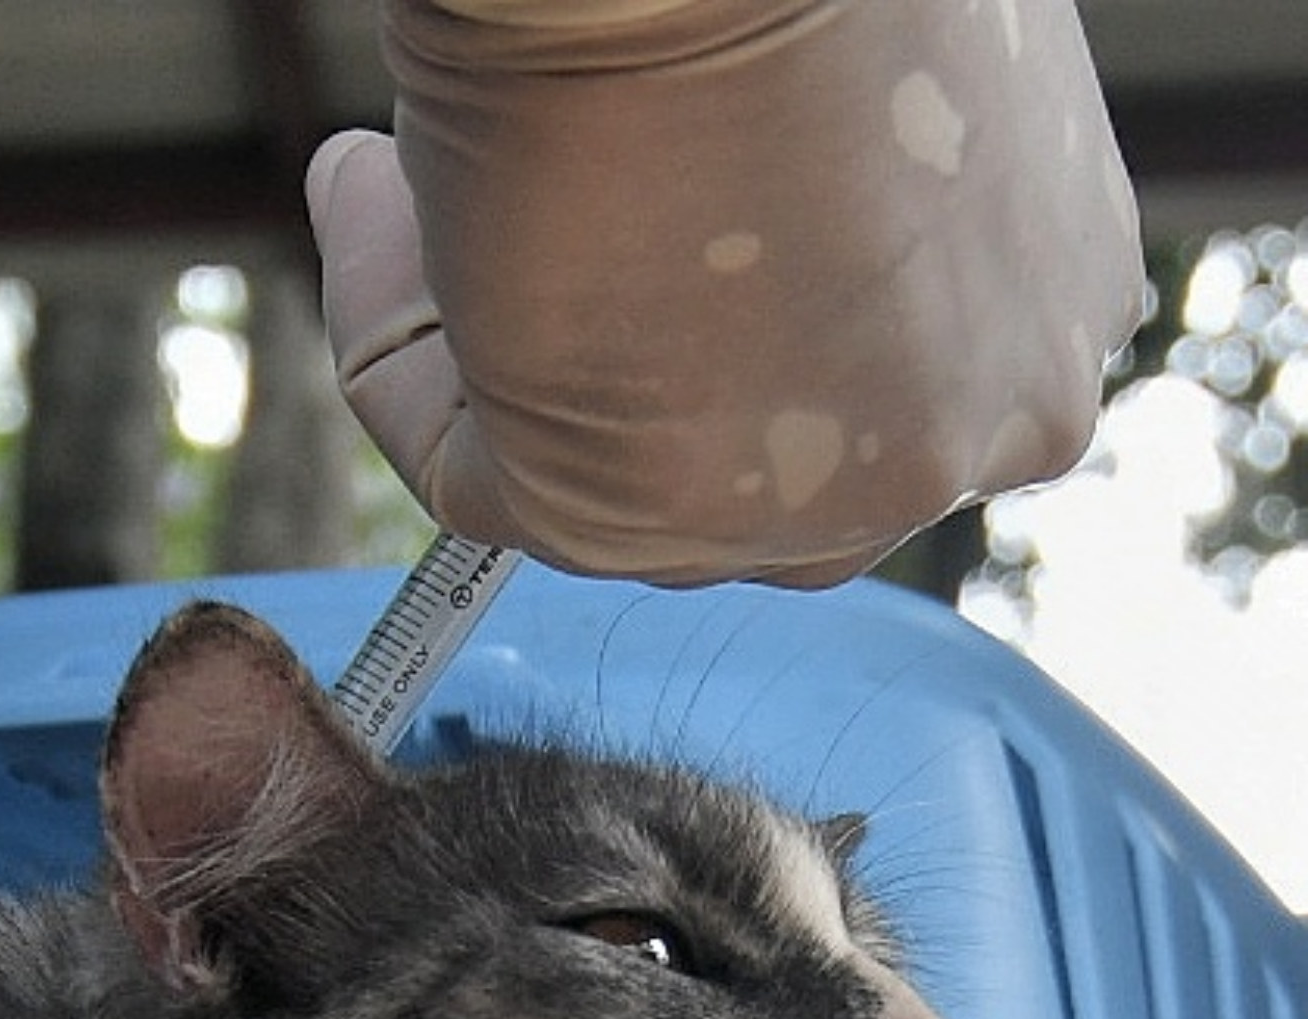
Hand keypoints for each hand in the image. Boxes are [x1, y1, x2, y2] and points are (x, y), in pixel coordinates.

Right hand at [305, 0, 1146, 586]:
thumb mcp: (880, 100)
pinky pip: (466, 470)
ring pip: (607, 473)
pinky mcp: (633, 521)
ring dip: (496, 343)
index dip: (714, 304)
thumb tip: (652, 245)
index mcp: (1050, 330)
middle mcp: (962, 440)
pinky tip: (364, 190)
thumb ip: (833, 207)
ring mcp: (810, 504)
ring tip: (419, 191)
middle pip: (746, 458)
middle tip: (504, 228)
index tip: (611, 214)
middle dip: (616, 355)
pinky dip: (395, 341)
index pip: (861, 385)